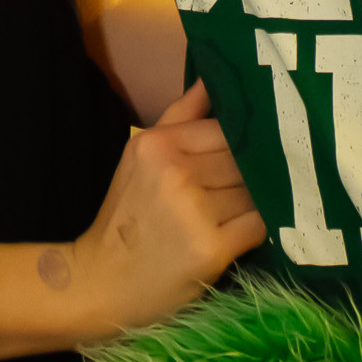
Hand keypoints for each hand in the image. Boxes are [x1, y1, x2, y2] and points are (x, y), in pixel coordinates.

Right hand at [70, 78, 266, 338]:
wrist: (100, 284)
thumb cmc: (126, 217)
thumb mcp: (140, 156)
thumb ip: (181, 115)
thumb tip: (213, 76)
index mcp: (157, 143)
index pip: (226, 127)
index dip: (245, 141)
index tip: (256, 151)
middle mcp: (175, 171)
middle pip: (243, 159)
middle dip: (255, 172)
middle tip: (257, 185)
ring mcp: (193, 210)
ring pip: (255, 190)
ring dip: (260, 201)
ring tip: (250, 211)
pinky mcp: (211, 248)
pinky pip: (258, 225)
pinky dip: (261, 228)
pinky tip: (252, 232)